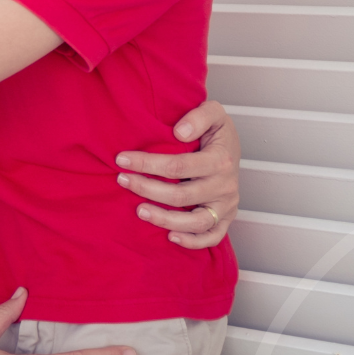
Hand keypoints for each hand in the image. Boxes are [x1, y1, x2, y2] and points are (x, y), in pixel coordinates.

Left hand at [117, 100, 239, 248]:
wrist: (231, 147)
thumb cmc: (216, 132)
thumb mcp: (213, 112)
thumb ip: (199, 116)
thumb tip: (180, 132)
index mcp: (221, 160)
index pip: (178, 166)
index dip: (147, 164)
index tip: (122, 159)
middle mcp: (225, 186)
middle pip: (182, 195)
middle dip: (147, 188)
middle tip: (122, 180)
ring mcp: (226, 205)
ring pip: (196, 222)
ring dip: (165, 219)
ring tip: (139, 211)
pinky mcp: (224, 219)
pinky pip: (212, 237)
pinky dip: (193, 241)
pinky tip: (170, 236)